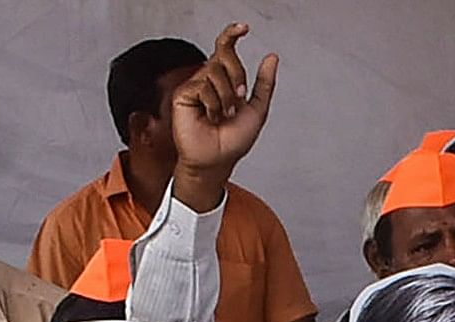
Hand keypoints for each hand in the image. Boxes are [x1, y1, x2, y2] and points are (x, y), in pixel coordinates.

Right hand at [165, 24, 278, 204]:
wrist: (217, 161)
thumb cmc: (233, 141)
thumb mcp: (257, 110)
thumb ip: (264, 84)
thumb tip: (272, 57)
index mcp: (225, 79)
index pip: (225, 49)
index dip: (231, 35)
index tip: (244, 28)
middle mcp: (209, 79)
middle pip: (225, 57)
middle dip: (237, 78)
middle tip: (238, 100)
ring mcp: (195, 85)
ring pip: (215, 72)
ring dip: (227, 97)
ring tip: (224, 116)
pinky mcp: (183, 95)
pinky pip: (203, 86)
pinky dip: (213, 105)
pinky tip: (210, 118)